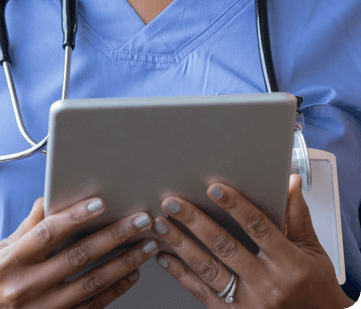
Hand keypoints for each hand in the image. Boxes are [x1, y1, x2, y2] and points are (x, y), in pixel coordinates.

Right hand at [0, 196, 158, 308]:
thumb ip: (28, 227)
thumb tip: (49, 197)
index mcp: (11, 261)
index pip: (47, 233)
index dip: (73, 217)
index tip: (100, 203)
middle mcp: (26, 286)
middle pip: (77, 257)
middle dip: (113, 236)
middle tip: (140, 220)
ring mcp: (43, 308)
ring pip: (91, 283)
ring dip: (123, 262)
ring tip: (146, 246)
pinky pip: (92, 306)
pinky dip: (115, 290)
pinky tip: (132, 274)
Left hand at [151, 175, 354, 307]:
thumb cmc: (315, 289)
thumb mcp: (314, 252)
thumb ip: (297, 216)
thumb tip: (289, 180)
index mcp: (289, 264)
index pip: (258, 228)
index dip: (236, 206)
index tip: (214, 188)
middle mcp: (267, 285)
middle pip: (225, 247)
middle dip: (195, 222)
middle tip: (172, 202)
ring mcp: (248, 304)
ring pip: (208, 270)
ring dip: (181, 245)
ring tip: (161, 224)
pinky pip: (201, 293)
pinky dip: (180, 274)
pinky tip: (165, 257)